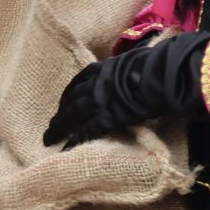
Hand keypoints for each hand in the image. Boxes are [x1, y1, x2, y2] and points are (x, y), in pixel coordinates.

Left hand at [42, 32, 209, 147]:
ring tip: (50, 137)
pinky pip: (86, 131)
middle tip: (51, 124)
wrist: (159, 76)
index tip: (64, 100)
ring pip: (73, 115)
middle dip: (60, 113)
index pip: (81, 79)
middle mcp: (96, 84)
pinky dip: (75, 140)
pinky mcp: (106, 118)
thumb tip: (136, 66)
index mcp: (104, 68)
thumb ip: (129, 67)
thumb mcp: (137, 60)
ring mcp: (100, 101)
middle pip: (72, 99)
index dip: (70, 91)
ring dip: (59, 127)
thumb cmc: (154, 65)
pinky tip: (65, 149)